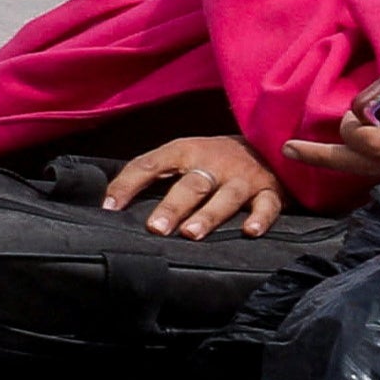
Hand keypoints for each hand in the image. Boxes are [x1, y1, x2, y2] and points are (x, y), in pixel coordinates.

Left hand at [103, 133, 284, 239]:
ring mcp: (244, 178)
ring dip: (209, 215)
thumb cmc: (215, 159)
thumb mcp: (183, 156)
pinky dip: (260, 218)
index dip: (127, 184)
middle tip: (156, 228)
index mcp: (186, 151)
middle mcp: (214, 163)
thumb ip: (154, 173)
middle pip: (191, 184)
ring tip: (191, 234)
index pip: (150, 164)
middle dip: (173, 206)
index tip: (108, 208)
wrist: (266, 145)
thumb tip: (112, 202)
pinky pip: (267, 206)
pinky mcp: (271, 191)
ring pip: (226, 197)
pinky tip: (250, 231)